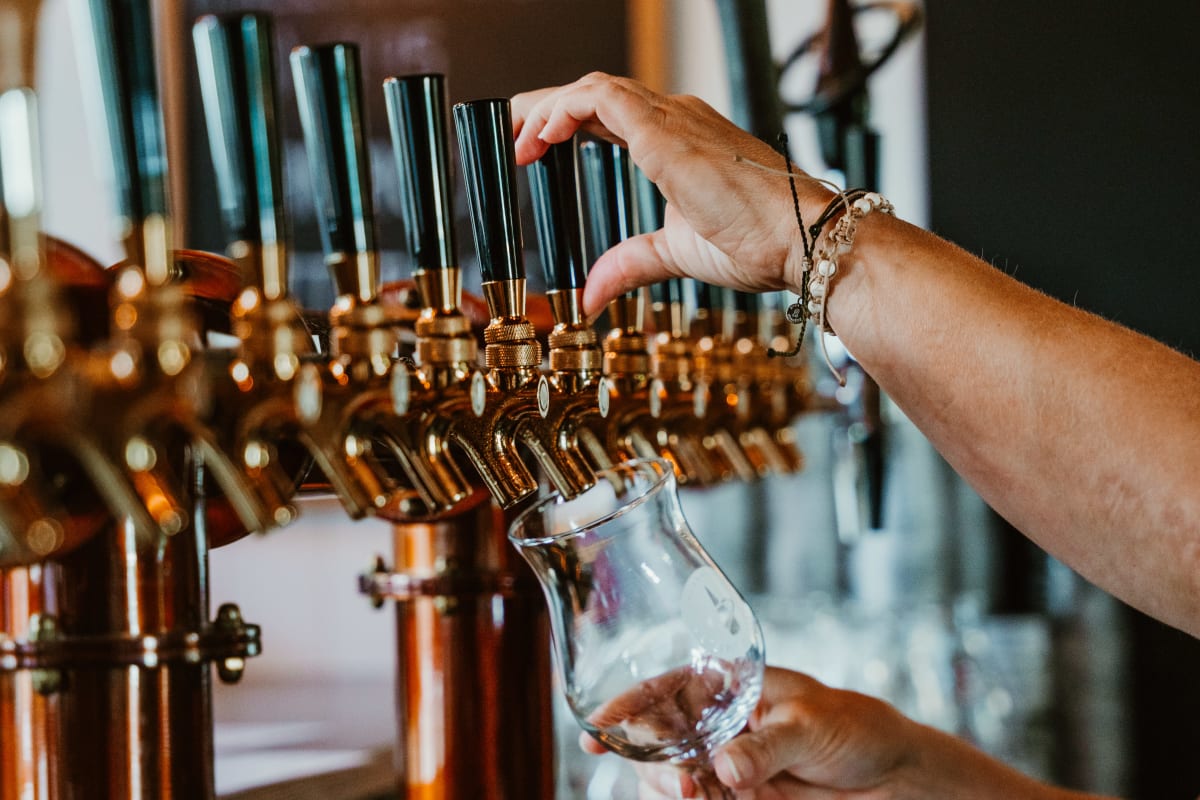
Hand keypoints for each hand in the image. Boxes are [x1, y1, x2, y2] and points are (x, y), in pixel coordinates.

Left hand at [510, 73, 834, 316]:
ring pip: (593, 88)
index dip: (571, 124)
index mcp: (681, 143)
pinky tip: (540, 136)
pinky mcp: (664, 130)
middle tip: (517, 142)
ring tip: (520, 141)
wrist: (801, 240)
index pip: (614, 117)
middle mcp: (678, 119)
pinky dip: (562, 110)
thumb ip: (632, 263)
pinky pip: (598, 98)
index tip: (538, 150)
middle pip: (598, 96)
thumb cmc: (761, 242)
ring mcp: (673, 118)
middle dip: (549, 112)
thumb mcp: (676, 254)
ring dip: (548, 109)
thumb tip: (592, 294)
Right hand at [581, 667, 1095, 799]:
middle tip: (679, 785)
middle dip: (652, 761)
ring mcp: (723, 762)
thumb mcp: (810, 726)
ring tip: (692, 797)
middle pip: (659, 739)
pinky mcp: (736, 796)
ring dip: (669, 788)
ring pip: (671, 776)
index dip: (628, 704)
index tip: (599, 726)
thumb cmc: (854, 727)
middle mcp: (718, 723)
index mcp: (730, 686)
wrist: (891, 776)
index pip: (666, 687)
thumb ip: (765, 746)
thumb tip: (724, 768)